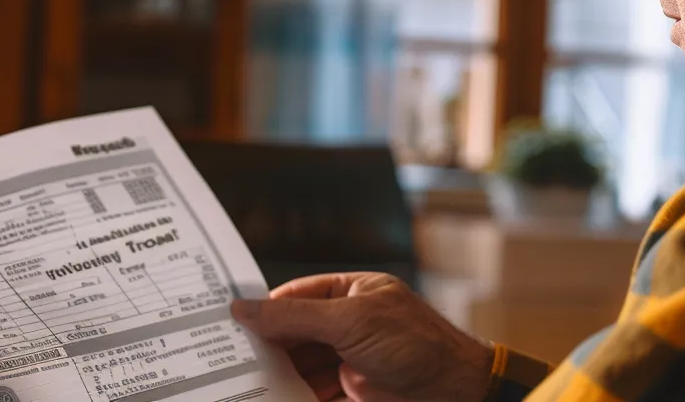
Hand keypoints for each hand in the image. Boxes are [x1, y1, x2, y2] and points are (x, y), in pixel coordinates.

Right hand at [231, 272, 493, 401]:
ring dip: (277, 373)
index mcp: (354, 293)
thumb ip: (295, 316)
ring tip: (242, 380)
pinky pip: (313, 390)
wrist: (455, 393)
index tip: (231, 319)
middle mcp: (351, 323)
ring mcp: (352, 358)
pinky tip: (272, 396)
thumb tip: (246, 308)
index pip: (299, 294)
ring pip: (302, 364)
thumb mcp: (350, 322)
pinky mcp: (354, 390)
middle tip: (228, 354)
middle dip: (268, 343)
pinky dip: (293, 394)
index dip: (266, 306)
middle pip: (296, 331)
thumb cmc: (417, 345)